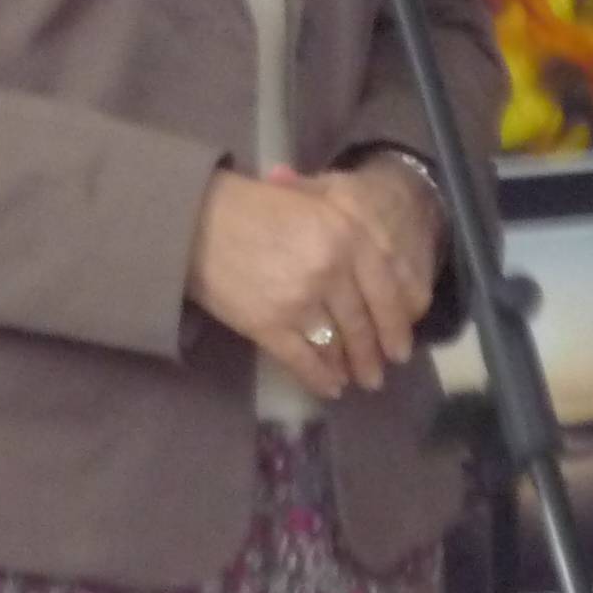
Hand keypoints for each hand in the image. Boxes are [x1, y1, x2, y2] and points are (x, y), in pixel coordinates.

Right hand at [185, 168, 428, 400]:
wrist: (191, 219)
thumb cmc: (249, 206)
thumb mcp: (308, 204)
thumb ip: (345, 233)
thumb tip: (380, 271)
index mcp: (346, 234)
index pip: (387, 293)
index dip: (396, 327)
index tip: (401, 349)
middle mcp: (331, 269)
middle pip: (361, 324)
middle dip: (372, 355)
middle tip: (378, 374)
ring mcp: (301, 300)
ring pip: (337, 346)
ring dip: (348, 368)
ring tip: (354, 379)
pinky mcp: (270, 326)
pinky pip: (305, 361)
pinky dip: (320, 379)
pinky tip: (329, 388)